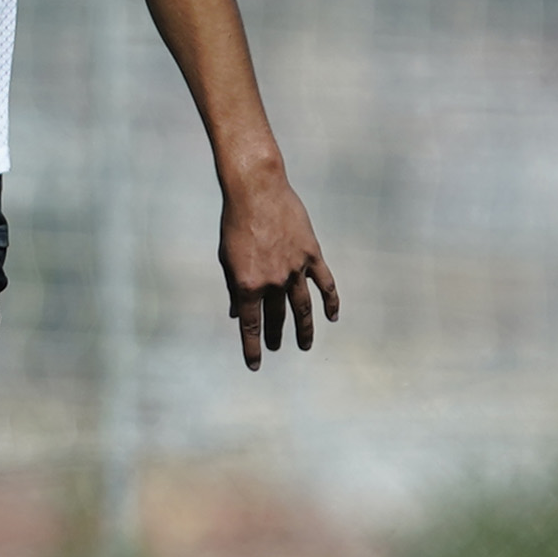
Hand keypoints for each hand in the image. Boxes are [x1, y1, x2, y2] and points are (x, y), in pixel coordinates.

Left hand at [219, 165, 337, 368]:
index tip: (254, 365)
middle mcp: (273, 281)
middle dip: (274, 337)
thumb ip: (234, 288)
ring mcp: (295, 269)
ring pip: (303, 307)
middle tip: (275, 349)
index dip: (252, 348)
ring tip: (304, 345)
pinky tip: (331, 317)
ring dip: (304, 328)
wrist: (256, 191)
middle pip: (276, 318)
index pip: (251, 325)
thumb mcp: (226, 258)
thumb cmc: (235, 223)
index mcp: (247, 284)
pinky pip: (325, 284)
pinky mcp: (312, 255)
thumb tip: (237, 314)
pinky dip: (330, 302)